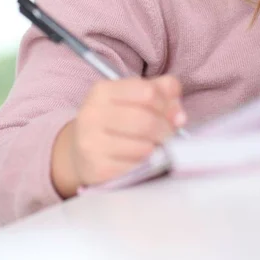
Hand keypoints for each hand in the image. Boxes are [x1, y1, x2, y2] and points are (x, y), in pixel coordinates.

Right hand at [51, 75, 185, 196]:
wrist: (80, 151)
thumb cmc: (114, 120)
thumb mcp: (133, 97)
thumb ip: (161, 91)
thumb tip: (179, 113)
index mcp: (103, 90)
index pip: (148, 92)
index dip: (167, 104)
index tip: (174, 114)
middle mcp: (92, 114)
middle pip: (146, 121)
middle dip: (166, 130)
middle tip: (169, 135)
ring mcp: (91, 143)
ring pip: (143, 147)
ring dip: (157, 149)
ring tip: (155, 146)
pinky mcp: (97, 169)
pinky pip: (136, 168)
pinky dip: (147, 165)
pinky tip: (143, 160)